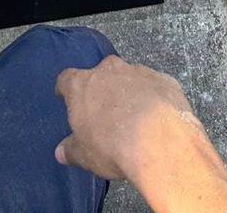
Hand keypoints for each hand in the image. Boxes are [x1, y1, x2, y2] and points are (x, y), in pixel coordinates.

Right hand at [55, 55, 202, 182]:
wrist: (160, 140)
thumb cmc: (113, 146)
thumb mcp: (85, 156)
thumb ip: (72, 150)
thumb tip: (61, 152)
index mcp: (83, 85)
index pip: (67, 79)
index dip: (67, 89)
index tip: (67, 97)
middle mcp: (109, 71)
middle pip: (101, 74)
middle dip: (102, 90)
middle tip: (105, 113)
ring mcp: (139, 72)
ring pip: (130, 78)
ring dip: (129, 92)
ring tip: (135, 118)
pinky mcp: (165, 80)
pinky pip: (154, 86)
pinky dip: (153, 97)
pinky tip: (157, 118)